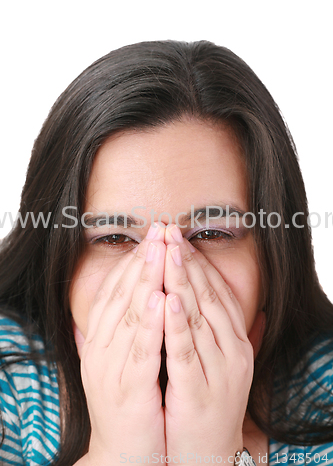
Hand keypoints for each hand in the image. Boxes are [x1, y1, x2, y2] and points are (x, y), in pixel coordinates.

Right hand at [75, 224, 166, 464]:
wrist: (123, 452)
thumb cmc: (129, 401)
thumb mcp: (123, 359)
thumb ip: (124, 329)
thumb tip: (133, 297)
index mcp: (100, 339)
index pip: (115, 290)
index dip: (134, 261)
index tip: (152, 237)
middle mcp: (100, 348)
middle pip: (122, 295)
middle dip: (143, 260)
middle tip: (159, 230)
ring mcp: (111, 367)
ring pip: (129, 315)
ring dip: (145, 281)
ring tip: (159, 252)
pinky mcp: (129, 388)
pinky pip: (141, 349)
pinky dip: (150, 322)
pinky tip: (161, 298)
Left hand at [162, 224, 253, 460]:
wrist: (210, 455)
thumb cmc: (209, 401)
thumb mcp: (219, 361)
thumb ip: (223, 331)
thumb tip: (236, 304)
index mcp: (235, 340)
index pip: (217, 292)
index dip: (197, 262)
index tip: (178, 238)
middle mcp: (233, 350)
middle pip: (208, 297)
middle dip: (186, 261)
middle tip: (169, 231)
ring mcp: (219, 371)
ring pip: (198, 317)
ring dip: (181, 282)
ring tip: (167, 252)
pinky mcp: (199, 391)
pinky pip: (186, 352)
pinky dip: (177, 324)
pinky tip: (167, 299)